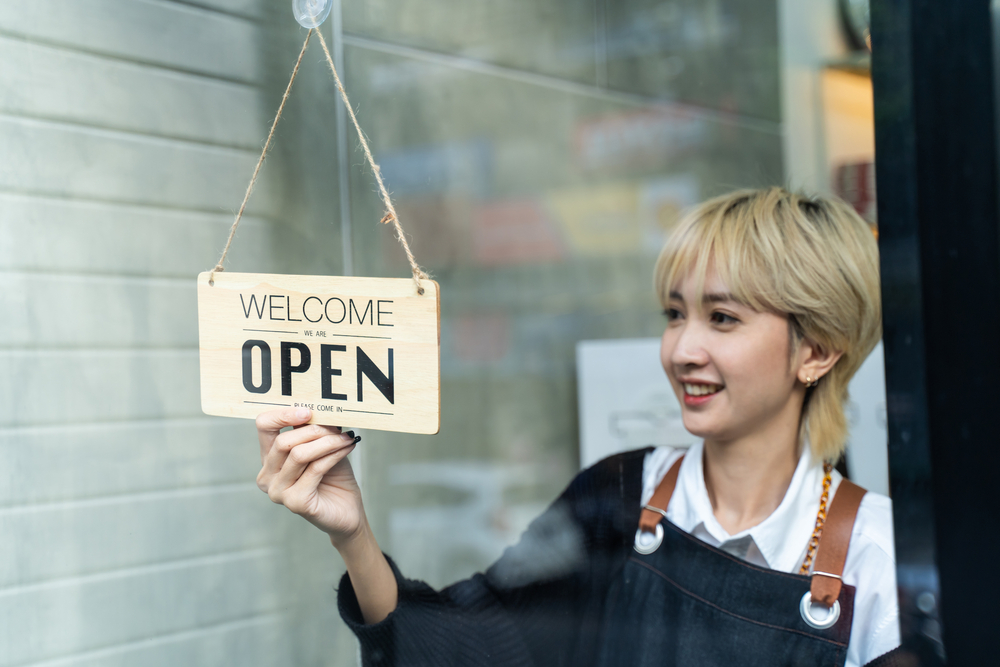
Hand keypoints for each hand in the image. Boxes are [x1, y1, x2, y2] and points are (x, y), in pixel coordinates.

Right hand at [255, 408, 364, 544]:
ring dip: (328, 441)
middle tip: (337, 427)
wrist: (347, 511)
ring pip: (300, 454)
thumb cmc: (333, 478)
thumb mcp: (321, 447)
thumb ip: (312, 430)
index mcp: (268, 460)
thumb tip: (317, 407)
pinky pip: (316, 468)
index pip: (263, 427)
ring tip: (346, 437)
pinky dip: (334, 454)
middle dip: (314, 430)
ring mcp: (278, 492)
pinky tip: (347, 447)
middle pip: (283, 441)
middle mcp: (267, 477)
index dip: (283, 414)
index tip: (308, 411)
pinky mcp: (295, 502)